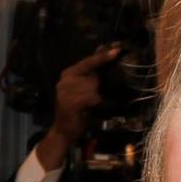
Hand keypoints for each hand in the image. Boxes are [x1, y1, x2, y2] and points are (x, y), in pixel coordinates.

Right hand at [37, 46, 123, 170]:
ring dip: (96, 97)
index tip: (117, 50)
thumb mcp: (84, 90)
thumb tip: (108, 59)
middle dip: (98, 86)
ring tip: (89, 106)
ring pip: (93, 87)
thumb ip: (92, 77)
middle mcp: (65, 79)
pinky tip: (88, 109)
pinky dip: (93, 103)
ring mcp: (65, 90)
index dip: (102, 56)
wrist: (63, 131)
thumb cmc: (77, 111)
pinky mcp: (69, 101)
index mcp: (69, 73)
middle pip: (93, 76)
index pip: (88, 61)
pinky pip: (90, 97)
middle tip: (93, 98)